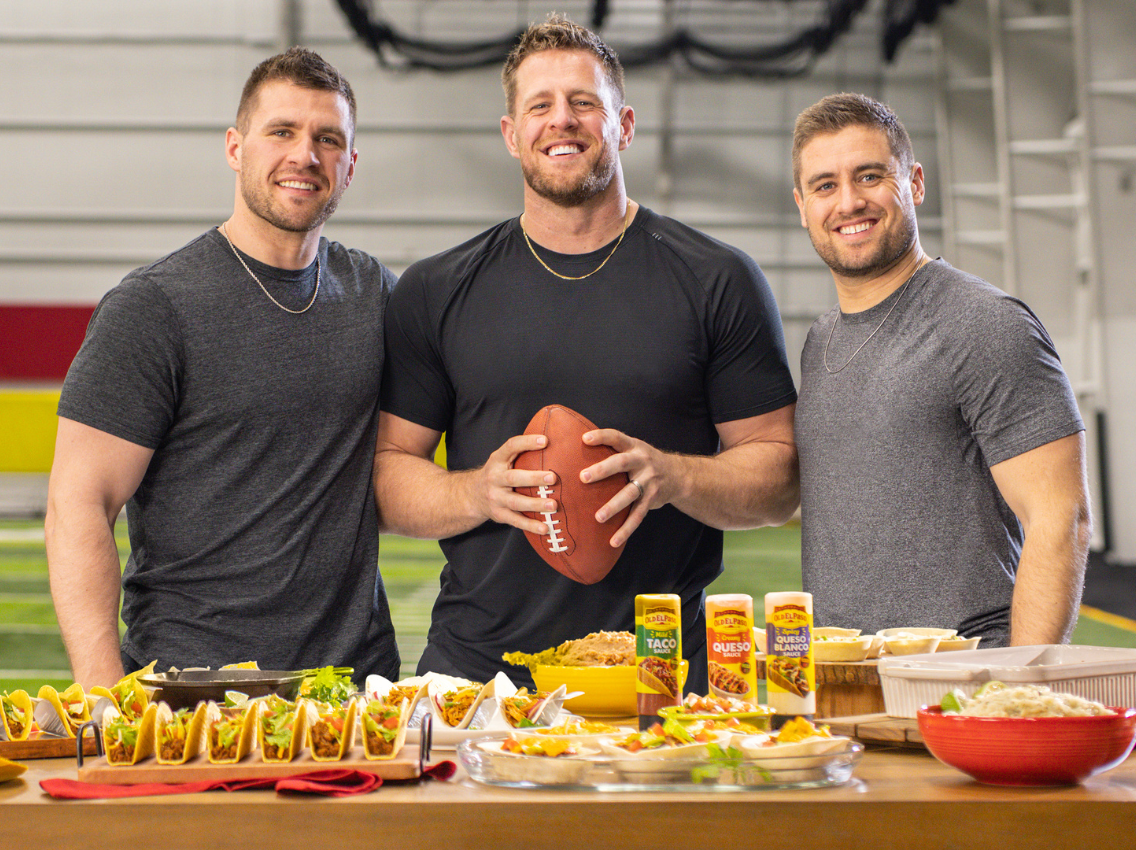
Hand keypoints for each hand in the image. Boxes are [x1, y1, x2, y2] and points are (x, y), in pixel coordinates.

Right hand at [470, 433, 559, 535]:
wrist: (472, 495)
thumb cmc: (497, 473)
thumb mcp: (502, 459)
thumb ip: (521, 452)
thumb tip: (553, 440)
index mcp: (497, 460)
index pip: (510, 447)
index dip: (527, 442)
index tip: (545, 440)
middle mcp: (494, 478)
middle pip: (513, 478)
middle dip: (533, 478)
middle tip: (553, 477)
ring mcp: (496, 498)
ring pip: (516, 502)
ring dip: (535, 504)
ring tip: (553, 505)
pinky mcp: (499, 514)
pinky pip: (516, 521)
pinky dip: (530, 525)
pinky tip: (545, 528)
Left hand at [579, 428, 676, 547]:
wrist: (678, 475)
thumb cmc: (644, 462)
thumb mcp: (634, 450)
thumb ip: (613, 450)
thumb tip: (576, 452)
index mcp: (634, 447)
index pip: (617, 437)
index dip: (601, 436)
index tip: (584, 438)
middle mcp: (642, 462)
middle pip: (622, 463)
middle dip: (603, 470)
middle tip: (583, 477)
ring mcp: (649, 481)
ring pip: (630, 493)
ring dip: (614, 506)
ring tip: (598, 517)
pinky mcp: (652, 499)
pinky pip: (638, 515)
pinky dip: (626, 529)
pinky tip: (613, 541)